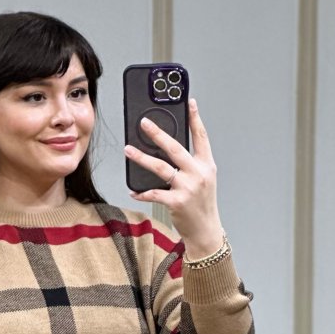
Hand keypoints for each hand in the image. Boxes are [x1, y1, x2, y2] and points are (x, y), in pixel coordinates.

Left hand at [124, 97, 222, 257]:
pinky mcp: (176, 201)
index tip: (189, 102)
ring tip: (128, 149)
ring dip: (141, 158)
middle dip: (157, 133)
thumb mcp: (204, 180)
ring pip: (160, 167)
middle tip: (144, 123)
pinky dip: (142, 192)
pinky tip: (133, 190)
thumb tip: (169, 149)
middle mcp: (198, 174)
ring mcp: (187, 187)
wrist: (205, 231)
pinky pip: (154, 193)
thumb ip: (192, 164)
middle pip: (175, 147)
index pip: (201, 137)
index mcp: (206, 165)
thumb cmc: (202, 206)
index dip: (195, 118)